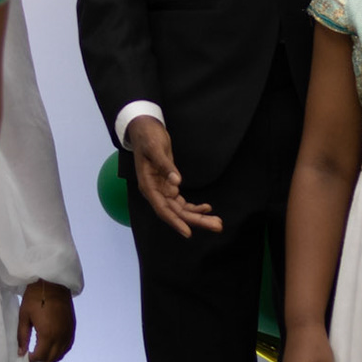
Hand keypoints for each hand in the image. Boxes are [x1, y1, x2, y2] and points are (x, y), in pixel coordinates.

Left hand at [17, 280, 75, 361]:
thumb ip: (22, 337)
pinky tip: (51, 349)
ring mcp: (68, 333)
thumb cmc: (35, 297)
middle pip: (51, 359)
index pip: (40, 357)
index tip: (24, 358)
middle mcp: (60, 337)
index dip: (31, 361)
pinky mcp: (72, 328)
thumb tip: (21, 353)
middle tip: (30, 360)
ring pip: (60, 355)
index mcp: (47, 334)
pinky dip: (59, 352)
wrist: (53, 283)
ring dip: (50, 359)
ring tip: (39, 356)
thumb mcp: (24, 316)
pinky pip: (67, 347)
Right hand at [126, 115, 220, 236]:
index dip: (175, 221)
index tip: (188, 232)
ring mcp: (162, 190)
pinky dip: (195, 207)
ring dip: (198, 217)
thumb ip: (165, 165)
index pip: (163, 209)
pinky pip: (182, 202)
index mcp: (148, 186)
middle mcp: (155, 192)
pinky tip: (207, 208)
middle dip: (196, 221)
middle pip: (176, 212)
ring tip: (217, 222)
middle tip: (217, 226)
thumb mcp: (155, 148)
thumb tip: (177, 182)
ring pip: (181, 210)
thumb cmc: (148, 137)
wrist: (144, 128)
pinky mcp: (169, 186)